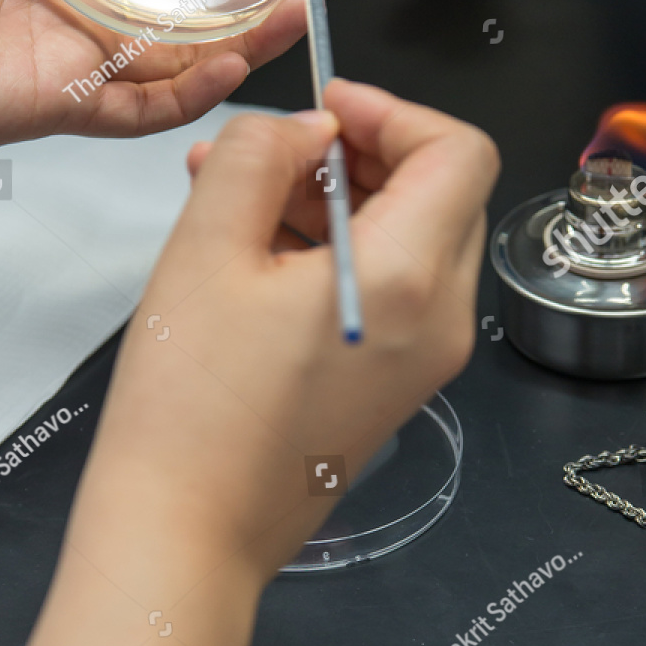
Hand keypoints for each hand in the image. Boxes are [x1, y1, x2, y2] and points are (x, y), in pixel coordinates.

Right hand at [0, 81, 497, 645]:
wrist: (186, 533)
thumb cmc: (190, 404)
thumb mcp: (207, 248)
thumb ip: (264, 156)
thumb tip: (309, 129)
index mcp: (409, 279)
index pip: (458, 152)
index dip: (392, 112)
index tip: (323, 112)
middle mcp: (440, 323)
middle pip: (440, 197)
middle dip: (356, 157)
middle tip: (267, 154)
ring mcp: (424, 363)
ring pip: (409, 245)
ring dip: (338, 204)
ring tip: (236, 198)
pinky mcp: (394, 389)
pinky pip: (388, 296)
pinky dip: (336, 257)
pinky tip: (255, 255)